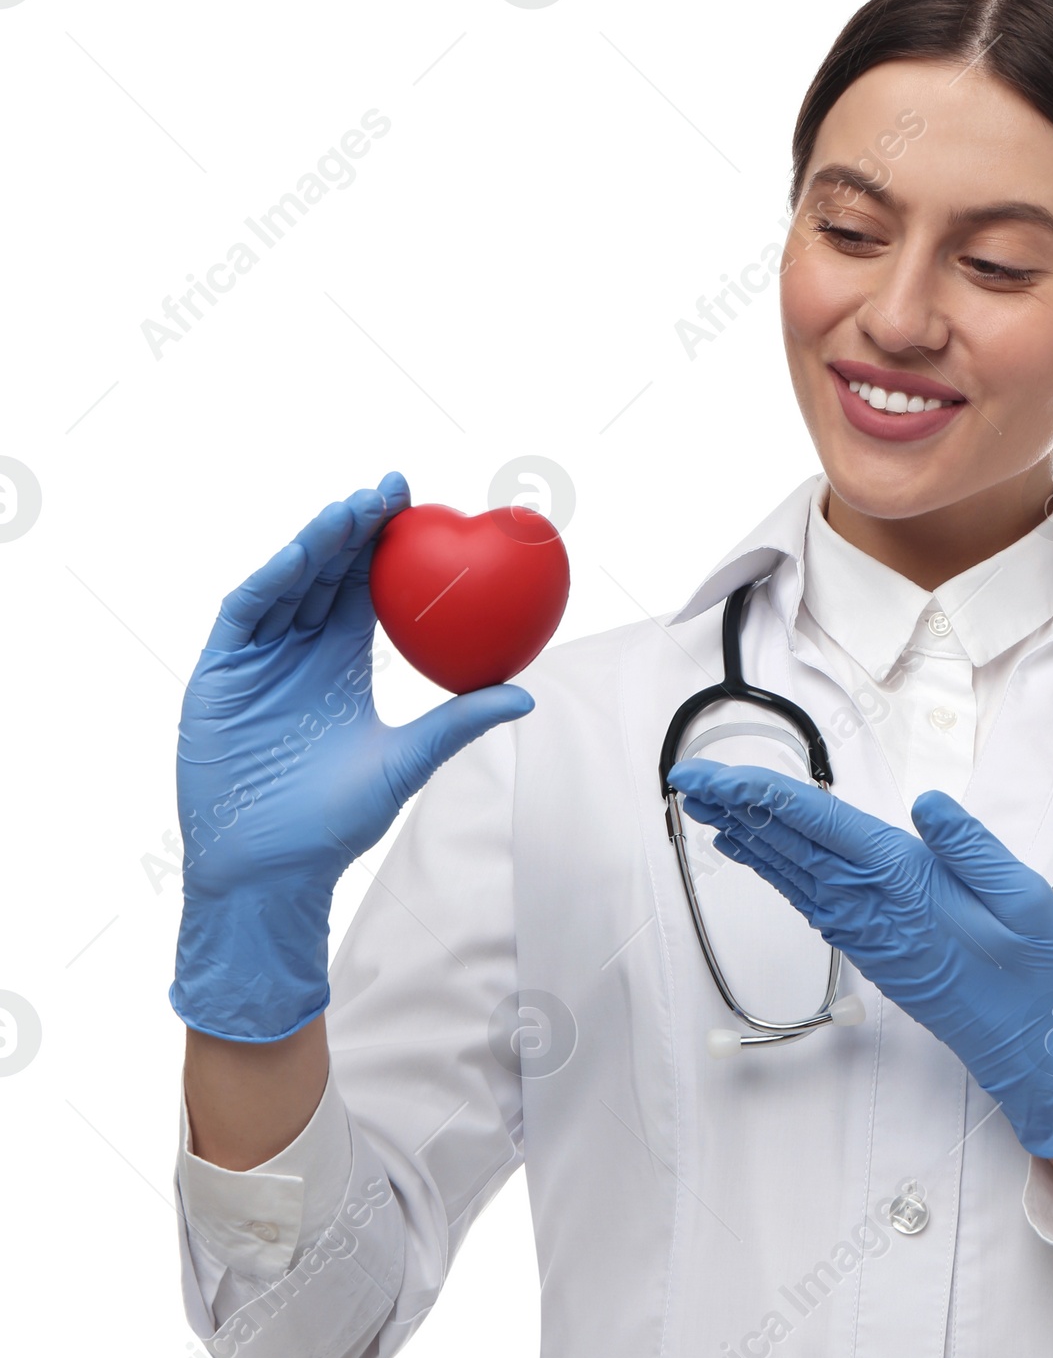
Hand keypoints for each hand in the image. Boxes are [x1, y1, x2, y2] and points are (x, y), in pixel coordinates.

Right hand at [172, 473, 533, 1041]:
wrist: (270, 868)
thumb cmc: (335, 824)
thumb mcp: (406, 763)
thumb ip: (457, 724)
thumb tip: (527, 697)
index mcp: (340, 663)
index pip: (367, 591)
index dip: (390, 547)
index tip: (424, 508)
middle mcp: (298, 651)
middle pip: (327, 574)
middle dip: (355, 527)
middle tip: (393, 489)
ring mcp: (256, 659)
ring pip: (288, 583)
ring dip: (317, 544)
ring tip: (353, 509)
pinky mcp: (219, 673)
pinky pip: (246, 614)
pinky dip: (272, 580)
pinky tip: (301, 554)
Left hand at [667, 761, 1052, 1158]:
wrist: (1028, 1048)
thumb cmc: (1033, 975)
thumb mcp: (1021, 897)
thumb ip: (968, 845)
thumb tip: (923, 803)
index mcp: (904, 882)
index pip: (817, 824)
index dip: (758, 792)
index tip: (712, 774)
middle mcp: (871, 906)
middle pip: (788, 844)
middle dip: (734, 806)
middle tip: (688, 777)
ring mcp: (865, 930)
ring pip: (791, 872)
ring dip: (747, 835)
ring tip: (708, 805)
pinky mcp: (869, 946)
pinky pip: (807, 897)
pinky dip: (774, 868)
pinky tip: (757, 854)